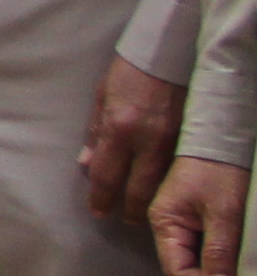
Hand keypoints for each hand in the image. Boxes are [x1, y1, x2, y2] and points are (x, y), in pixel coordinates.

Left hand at [86, 54, 187, 225]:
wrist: (167, 55)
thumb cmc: (129, 74)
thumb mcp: (101, 99)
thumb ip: (95, 135)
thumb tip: (86, 166)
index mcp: (118, 129)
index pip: (107, 176)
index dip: (101, 199)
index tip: (99, 212)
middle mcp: (146, 140)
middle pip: (138, 188)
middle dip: (131, 209)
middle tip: (125, 220)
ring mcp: (171, 141)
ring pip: (161, 184)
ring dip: (151, 201)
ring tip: (143, 211)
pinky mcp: (188, 139)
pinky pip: (175, 170)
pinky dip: (167, 184)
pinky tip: (163, 192)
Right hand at [156, 156, 251, 275]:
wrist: (224, 137)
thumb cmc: (221, 171)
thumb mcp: (224, 212)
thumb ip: (218, 251)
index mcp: (166, 224)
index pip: (180, 271)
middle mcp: (170, 229)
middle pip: (188, 274)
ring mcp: (184, 227)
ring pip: (199, 268)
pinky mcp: (201, 224)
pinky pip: (208, 257)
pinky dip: (224, 274)